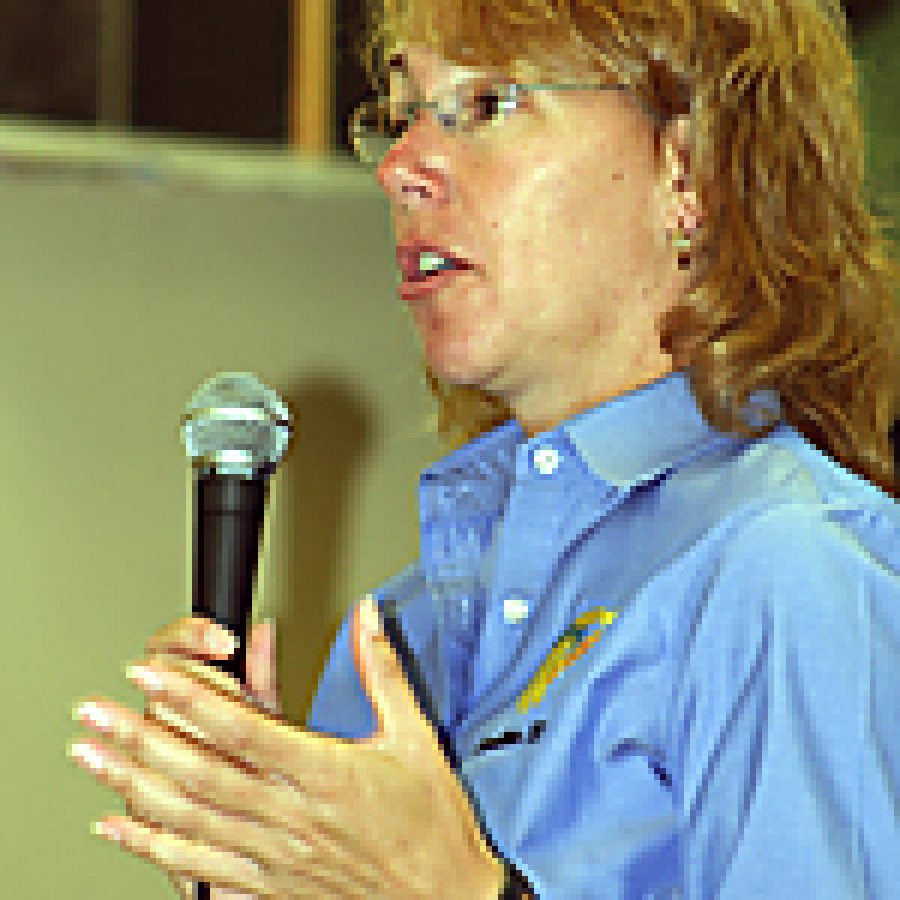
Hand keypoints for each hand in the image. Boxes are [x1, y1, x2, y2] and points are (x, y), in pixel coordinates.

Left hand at [68, 597, 504, 897]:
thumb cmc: (431, 821)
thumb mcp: (417, 736)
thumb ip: (383, 670)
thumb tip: (367, 616)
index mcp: (327, 772)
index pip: (244, 730)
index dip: (192, 699)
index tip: (152, 673)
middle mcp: (292, 816)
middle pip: (200, 771)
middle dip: (139, 736)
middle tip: (93, 710)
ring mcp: (276, 855)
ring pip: (189, 817)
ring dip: (132, 784)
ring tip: (89, 756)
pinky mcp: (270, 886)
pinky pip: (201, 867)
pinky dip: (152, 847)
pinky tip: (118, 828)